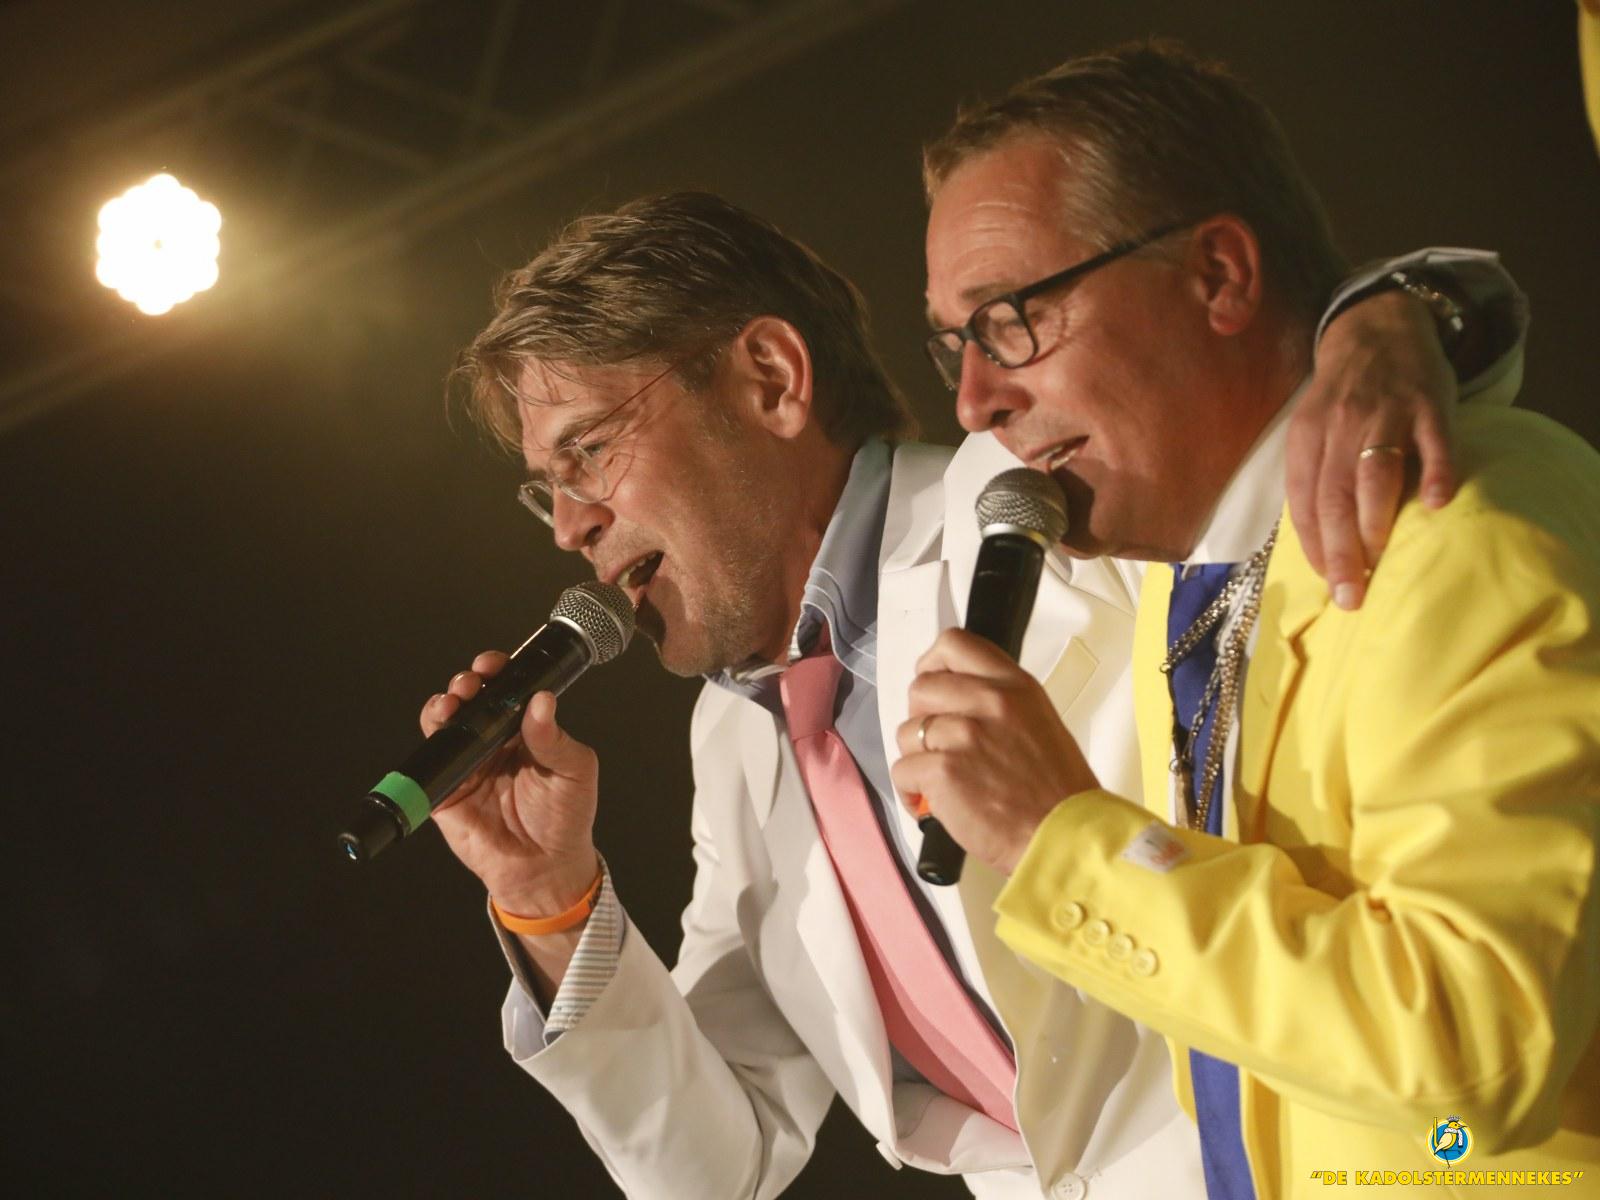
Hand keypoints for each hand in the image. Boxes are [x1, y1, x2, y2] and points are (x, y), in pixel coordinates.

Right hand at [422, 651, 599, 919]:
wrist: (544, 867)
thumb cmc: (565, 818)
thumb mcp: (574, 772)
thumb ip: (555, 739)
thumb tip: (542, 702)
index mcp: (525, 731)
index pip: (508, 691)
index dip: (497, 673)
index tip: (494, 665)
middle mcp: (494, 742)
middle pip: (473, 700)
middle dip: (467, 683)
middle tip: (472, 682)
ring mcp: (469, 763)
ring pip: (448, 723)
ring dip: (445, 704)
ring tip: (454, 701)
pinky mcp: (447, 788)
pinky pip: (432, 758)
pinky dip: (431, 735)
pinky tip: (439, 723)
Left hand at [889, 629, 1097, 875]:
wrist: (1065, 838)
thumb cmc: (1056, 792)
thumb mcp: (1038, 722)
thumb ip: (998, 702)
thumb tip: (955, 699)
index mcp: (1014, 686)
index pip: (954, 644)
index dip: (933, 664)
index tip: (934, 687)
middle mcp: (989, 702)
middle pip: (921, 687)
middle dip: (921, 718)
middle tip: (938, 745)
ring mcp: (964, 735)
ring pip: (907, 731)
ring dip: (917, 757)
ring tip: (942, 779)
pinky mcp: (944, 771)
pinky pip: (902, 770)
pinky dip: (910, 791)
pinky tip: (933, 803)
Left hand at [1287, 290, 1457, 609]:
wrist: (1378, 326)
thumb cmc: (1343, 397)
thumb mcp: (1313, 430)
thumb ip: (1313, 478)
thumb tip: (1316, 545)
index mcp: (1307, 437)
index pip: (1305, 500)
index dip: (1314, 545)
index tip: (1328, 585)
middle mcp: (1341, 425)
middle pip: (1335, 495)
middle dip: (1340, 551)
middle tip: (1351, 596)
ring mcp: (1386, 413)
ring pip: (1374, 471)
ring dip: (1375, 520)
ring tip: (1380, 562)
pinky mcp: (1429, 404)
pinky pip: (1433, 441)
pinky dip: (1434, 471)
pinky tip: (1436, 504)